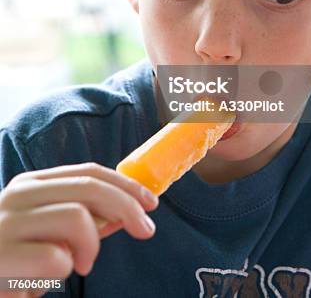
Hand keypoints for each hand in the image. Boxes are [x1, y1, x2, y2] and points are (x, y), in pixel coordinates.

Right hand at [0, 163, 158, 295]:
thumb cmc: (14, 260)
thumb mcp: (49, 232)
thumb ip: (83, 218)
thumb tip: (126, 211)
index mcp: (31, 184)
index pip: (88, 172)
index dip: (125, 184)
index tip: (151, 202)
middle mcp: (19, 195)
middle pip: (89, 187)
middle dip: (127, 206)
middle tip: (145, 230)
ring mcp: (8, 223)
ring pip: (77, 217)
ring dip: (91, 245)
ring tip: (80, 265)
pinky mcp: (2, 255)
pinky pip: (56, 257)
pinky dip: (64, 270)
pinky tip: (45, 282)